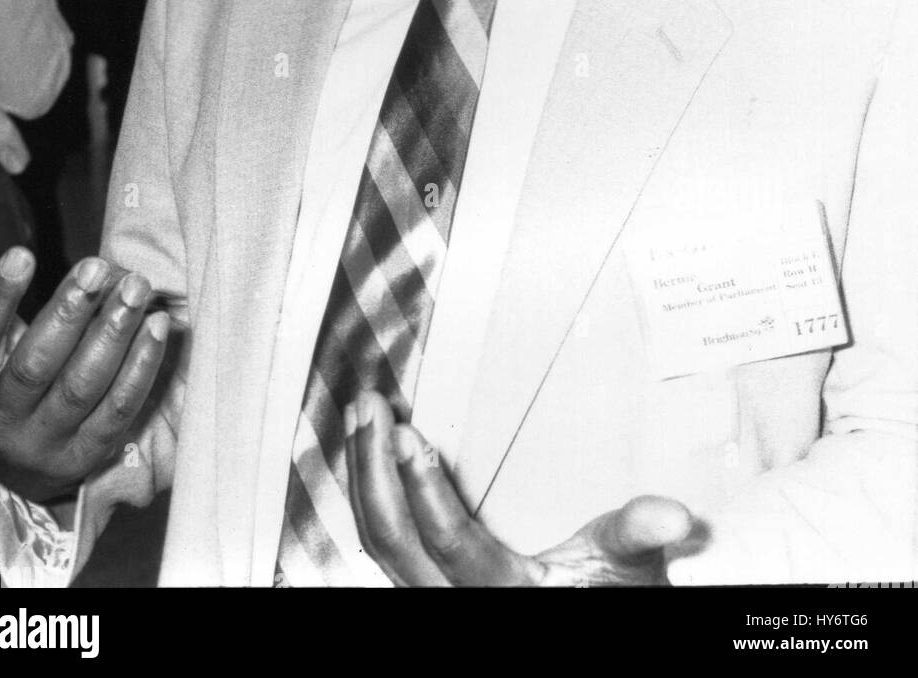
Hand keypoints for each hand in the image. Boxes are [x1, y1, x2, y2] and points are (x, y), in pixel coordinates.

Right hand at [0, 210, 169, 503]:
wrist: (20, 464)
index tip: (23, 252)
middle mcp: (1, 419)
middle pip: (35, 365)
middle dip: (69, 312)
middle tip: (98, 266)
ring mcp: (46, 442)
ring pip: (82, 386)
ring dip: (113, 333)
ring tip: (137, 287)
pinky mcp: (88, 455)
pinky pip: (119, 409)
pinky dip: (141, 366)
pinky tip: (157, 325)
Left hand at [346, 390, 694, 586]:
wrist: (591, 626)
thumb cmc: (610, 597)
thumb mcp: (629, 568)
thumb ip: (638, 535)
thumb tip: (673, 515)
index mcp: (503, 594)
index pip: (448, 545)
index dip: (422, 492)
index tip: (408, 435)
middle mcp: (456, 602)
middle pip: (392, 541)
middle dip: (372, 468)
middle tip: (370, 406)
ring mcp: (434, 596)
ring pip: (376, 544)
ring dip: (362, 476)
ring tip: (360, 417)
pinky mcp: (425, 585)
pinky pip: (382, 547)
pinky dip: (368, 497)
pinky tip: (366, 457)